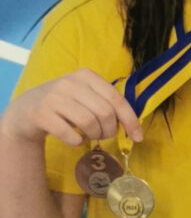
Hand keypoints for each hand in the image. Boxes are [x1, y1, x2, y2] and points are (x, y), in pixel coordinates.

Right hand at [0, 70, 142, 149]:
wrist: (25, 110)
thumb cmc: (63, 105)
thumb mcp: (85, 96)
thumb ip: (106, 104)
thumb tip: (134, 127)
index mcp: (86, 76)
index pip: (117, 99)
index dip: (130, 120)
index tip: (138, 137)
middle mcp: (70, 83)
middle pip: (105, 113)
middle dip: (109, 130)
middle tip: (103, 135)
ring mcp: (54, 97)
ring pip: (89, 123)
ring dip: (94, 136)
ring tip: (89, 136)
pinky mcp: (42, 114)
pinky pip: (71, 135)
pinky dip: (77, 142)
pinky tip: (74, 139)